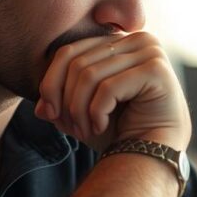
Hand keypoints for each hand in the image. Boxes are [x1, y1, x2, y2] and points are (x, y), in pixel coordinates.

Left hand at [34, 32, 191, 151]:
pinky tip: (100, 127)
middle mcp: (138, 41)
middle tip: (71, 128)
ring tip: (85, 131)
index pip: (71, 51)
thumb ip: (60, 101)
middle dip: (66, 100)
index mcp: (120, 42)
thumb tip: (39, 107)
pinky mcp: (157, 70)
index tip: (49, 113)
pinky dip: (96, 112)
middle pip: (78, 62)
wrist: (155, 155)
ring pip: (90, 75)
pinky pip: (108, 87)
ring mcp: (151, 53)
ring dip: (79, 110)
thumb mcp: (83, 112)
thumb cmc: (122, 132)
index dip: (51, 82)